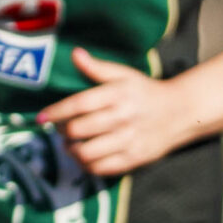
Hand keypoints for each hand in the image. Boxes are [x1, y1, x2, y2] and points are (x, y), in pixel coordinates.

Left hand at [36, 50, 189, 176]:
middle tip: (60, 129)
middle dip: (62, 131)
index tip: (41, 117)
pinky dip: (86, 164)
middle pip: (79, 129)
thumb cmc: (145, 92)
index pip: (79, 104)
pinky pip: (100, 168)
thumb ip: (97, 68)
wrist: (181, 112)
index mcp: (118, 94)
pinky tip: (84, 155)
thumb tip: (75, 54)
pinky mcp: (134, 159)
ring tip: (70, 144)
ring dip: (71, 150)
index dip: (56, 112)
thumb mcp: (124, 75)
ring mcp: (129, 140)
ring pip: (86, 152)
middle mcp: (123, 117)